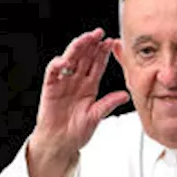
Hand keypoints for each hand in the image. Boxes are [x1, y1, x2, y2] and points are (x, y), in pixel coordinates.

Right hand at [28, 29, 130, 176]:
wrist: (60, 143)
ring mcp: (63, 83)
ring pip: (70, 60)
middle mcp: (76, 82)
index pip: (97, 65)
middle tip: (100, 33)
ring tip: (85, 39)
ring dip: (77, 48)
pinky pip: (53, 73)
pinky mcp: (50, 88)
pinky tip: (65, 59)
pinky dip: (57, 65)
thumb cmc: (77, 131)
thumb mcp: (96, 116)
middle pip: (84, 58)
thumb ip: (108, 104)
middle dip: (92, 44)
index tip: (113, 42)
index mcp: (89, 87)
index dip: (104, 53)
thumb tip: (126, 95)